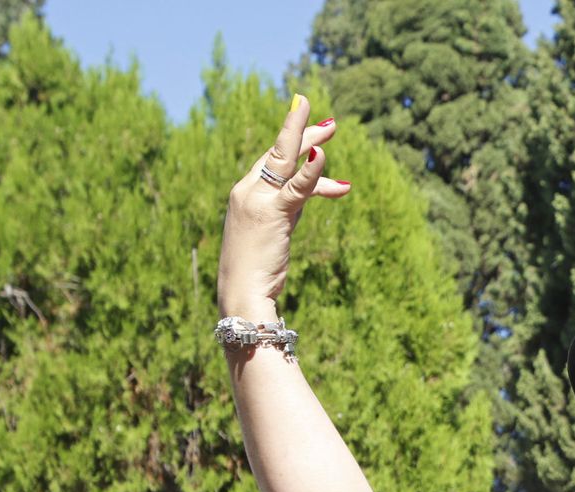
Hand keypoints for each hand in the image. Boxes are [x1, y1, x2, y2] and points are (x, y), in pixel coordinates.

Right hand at [217, 95, 349, 319]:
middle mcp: (248, 191)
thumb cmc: (258, 265)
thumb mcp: (279, 227)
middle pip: (278, 152)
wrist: (243, 290)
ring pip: (284, 161)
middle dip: (302, 132)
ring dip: (307, 139)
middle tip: (325, 118)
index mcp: (246, 193)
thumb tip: (317, 189)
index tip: (310, 129)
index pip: (270, 160)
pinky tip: (321, 156)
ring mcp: (257, 200)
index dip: (290, 142)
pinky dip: (310, 172)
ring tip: (331, 127)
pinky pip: (295, 188)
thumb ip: (293, 205)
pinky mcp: (271, 214)